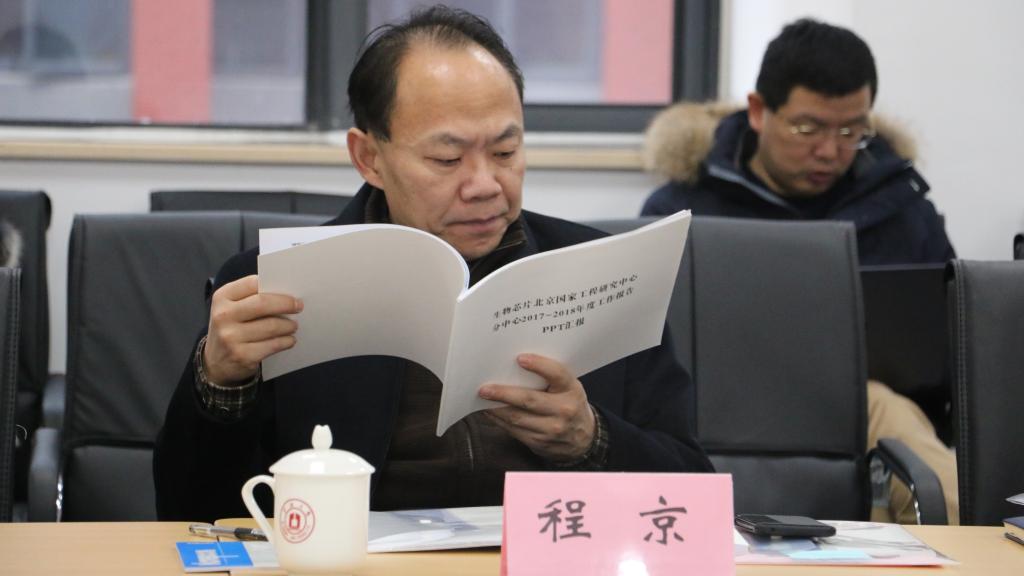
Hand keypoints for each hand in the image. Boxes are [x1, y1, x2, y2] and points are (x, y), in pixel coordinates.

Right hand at [203, 274, 302, 383]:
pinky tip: (289, 340)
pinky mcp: (242, 355)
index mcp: (222, 298)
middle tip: (298, 306)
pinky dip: (286, 341)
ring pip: (271, 326)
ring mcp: (231, 337)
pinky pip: (273, 345)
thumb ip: (250, 298)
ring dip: (288, 325)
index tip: (290, 291)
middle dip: (286, 304)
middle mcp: (223, 316)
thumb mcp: (231, 308)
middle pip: (263, 303)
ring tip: (293, 325)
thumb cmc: (230, 329)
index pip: (252, 284)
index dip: (274, 286)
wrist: (214, 363)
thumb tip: (284, 293)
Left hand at [479, 353, 595, 462]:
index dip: (539, 365)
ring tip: (482, 399)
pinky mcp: (539, 442)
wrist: (583, 438)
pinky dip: (499, 420)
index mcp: (571, 389)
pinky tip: (490, 412)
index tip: (520, 358)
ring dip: (496, 408)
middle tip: (485, 388)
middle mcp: (563, 410)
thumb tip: (514, 364)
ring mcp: (551, 429)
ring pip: (517, 417)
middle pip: (529, 400)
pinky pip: (513, 430)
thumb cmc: (569, 403)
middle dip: (504, 393)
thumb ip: (550, 377)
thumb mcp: (568, 387)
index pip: (557, 374)